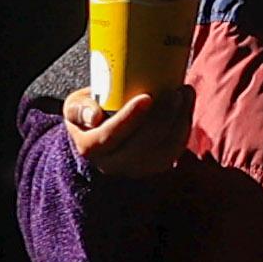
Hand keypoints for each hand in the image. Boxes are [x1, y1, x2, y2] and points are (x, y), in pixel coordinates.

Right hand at [65, 86, 193, 179]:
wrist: (102, 137)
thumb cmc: (89, 114)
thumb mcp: (74, 107)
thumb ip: (79, 108)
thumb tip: (94, 116)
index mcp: (90, 148)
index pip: (110, 136)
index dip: (129, 119)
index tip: (146, 97)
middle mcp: (113, 164)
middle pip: (142, 146)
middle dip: (162, 118)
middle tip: (174, 92)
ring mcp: (137, 169)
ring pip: (164, 151)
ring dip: (179, 122)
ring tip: (185, 93)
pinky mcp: (156, 166)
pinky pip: (175, 150)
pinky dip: (184, 127)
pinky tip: (188, 104)